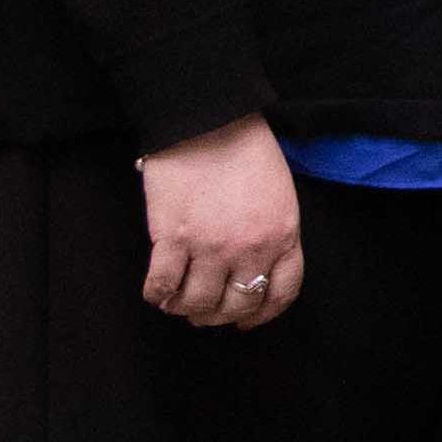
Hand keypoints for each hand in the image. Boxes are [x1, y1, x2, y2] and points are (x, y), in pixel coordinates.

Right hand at [139, 117, 303, 329]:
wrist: (208, 120)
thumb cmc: (245, 151)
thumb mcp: (280, 196)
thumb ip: (272, 234)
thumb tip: (252, 269)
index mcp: (283, 236)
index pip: (280, 294)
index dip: (261, 314)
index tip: (246, 321)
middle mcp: (250, 249)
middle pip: (236, 305)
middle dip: (219, 315)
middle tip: (204, 311)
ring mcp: (210, 247)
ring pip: (198, 304)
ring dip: (186, 308)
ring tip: (179, 301)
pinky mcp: (173, 239)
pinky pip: (162, 286)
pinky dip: (158, 295)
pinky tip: (158, 290)